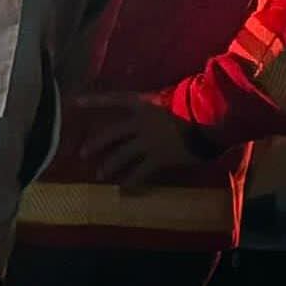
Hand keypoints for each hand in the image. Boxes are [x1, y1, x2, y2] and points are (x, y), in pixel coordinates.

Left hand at [93, 97, 216, 187]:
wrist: (211, 122)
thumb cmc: (197, 105)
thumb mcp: (176, 96)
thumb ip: (161, 103)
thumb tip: (159, 102)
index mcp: (145, 104)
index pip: (114, 99)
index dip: (94, 101)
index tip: (74, 103)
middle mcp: (141, 123)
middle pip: (112, 133)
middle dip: (96, 143)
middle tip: (83, 153)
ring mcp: (148, 142)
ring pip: (122, 156)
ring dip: (110, 165)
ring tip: (100, 175)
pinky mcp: (158, 159)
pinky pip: (141, 172)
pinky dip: (132, 181)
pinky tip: (126, 189)